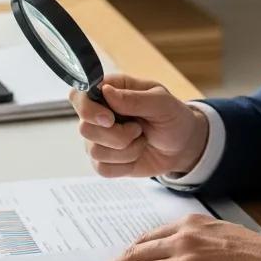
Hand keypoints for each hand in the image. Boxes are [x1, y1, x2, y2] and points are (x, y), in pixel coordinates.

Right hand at [69, 73, 209, 177]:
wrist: (182, 145)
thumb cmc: (172, 117)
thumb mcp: (162, 102)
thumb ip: (134, 98)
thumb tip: (106, 92)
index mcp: (108, 91)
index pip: (78, 96)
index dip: (87, 109)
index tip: (109, 118)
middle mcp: (98, 114)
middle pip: (85, 129)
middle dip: (118, 135)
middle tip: (139, 129)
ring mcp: (99, 139)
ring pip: (95, 151)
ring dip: (127, 150)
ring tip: (141, 140)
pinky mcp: (104, 161)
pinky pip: (102, 169)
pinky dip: (125, 165)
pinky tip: (136, 154)